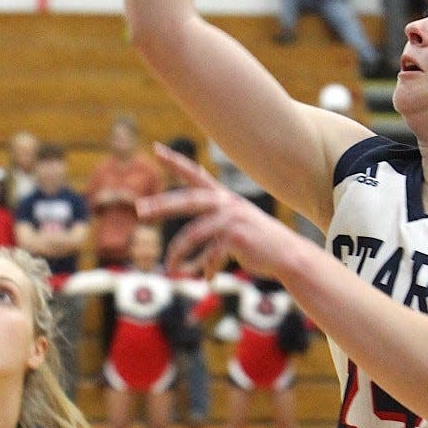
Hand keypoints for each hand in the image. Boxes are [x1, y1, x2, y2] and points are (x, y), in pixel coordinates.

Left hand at [138, 143, 291, 280]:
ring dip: (178, 253)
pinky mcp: (235, 239)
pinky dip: (205, 270)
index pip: (195, 174)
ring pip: (193, 235)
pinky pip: (209, 257)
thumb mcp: (236, 224)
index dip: (175, 161)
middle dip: (161, 205)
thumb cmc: (258, 242)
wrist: (287, 256)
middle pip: (187, 201)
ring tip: (171, 268)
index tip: (156, 148)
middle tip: (139, 210)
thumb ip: (213, 223)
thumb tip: (189, 237)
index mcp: (223, 197)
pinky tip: (206, 279)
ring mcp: (231, 220)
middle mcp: (226, 203)